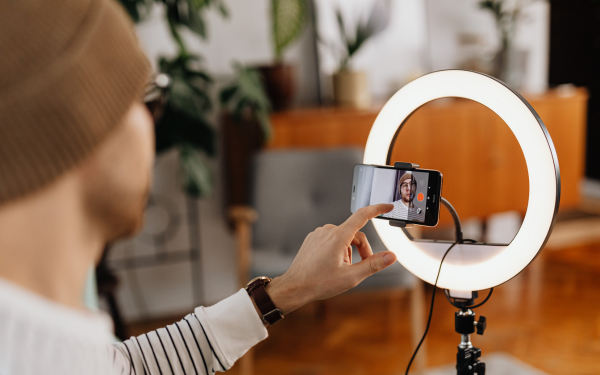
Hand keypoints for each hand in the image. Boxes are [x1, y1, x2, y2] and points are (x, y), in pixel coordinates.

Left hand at [265, 204, 396, 314]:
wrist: (295, 287)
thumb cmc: (319, 283)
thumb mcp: (351, 277)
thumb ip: (373, 264)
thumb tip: (391, 256)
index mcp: (338, 236)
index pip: (362, 215)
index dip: (377, 209)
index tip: (387, 206)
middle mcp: (328, 230)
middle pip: (355, 234)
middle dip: (362, 250)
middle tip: (362, 268)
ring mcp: (319, 233)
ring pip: (344, 238)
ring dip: (349, 252)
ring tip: (342, 270)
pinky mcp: (313, 238)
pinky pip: (332, 240)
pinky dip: (338, 250)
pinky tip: (332, 266)